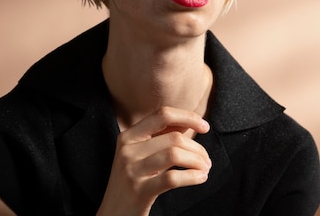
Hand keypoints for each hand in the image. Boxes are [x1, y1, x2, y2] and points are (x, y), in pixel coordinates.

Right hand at [96, 107, 211, 215]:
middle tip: (206, 161)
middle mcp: (127, 150)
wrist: (112, 214)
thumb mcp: (141, 155)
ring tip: (204, 169)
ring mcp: (131, 170)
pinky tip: (200, 178)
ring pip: (175, 154)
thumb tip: (190, 121)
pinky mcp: (139, 191)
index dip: (188, 117)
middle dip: (198, 148)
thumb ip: (162, 136)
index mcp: (128, 136)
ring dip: (197, 161)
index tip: (205, 127)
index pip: (163, 114)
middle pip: (174, 138)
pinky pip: (172, 177)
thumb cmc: (134, 181)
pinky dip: (192, 176)